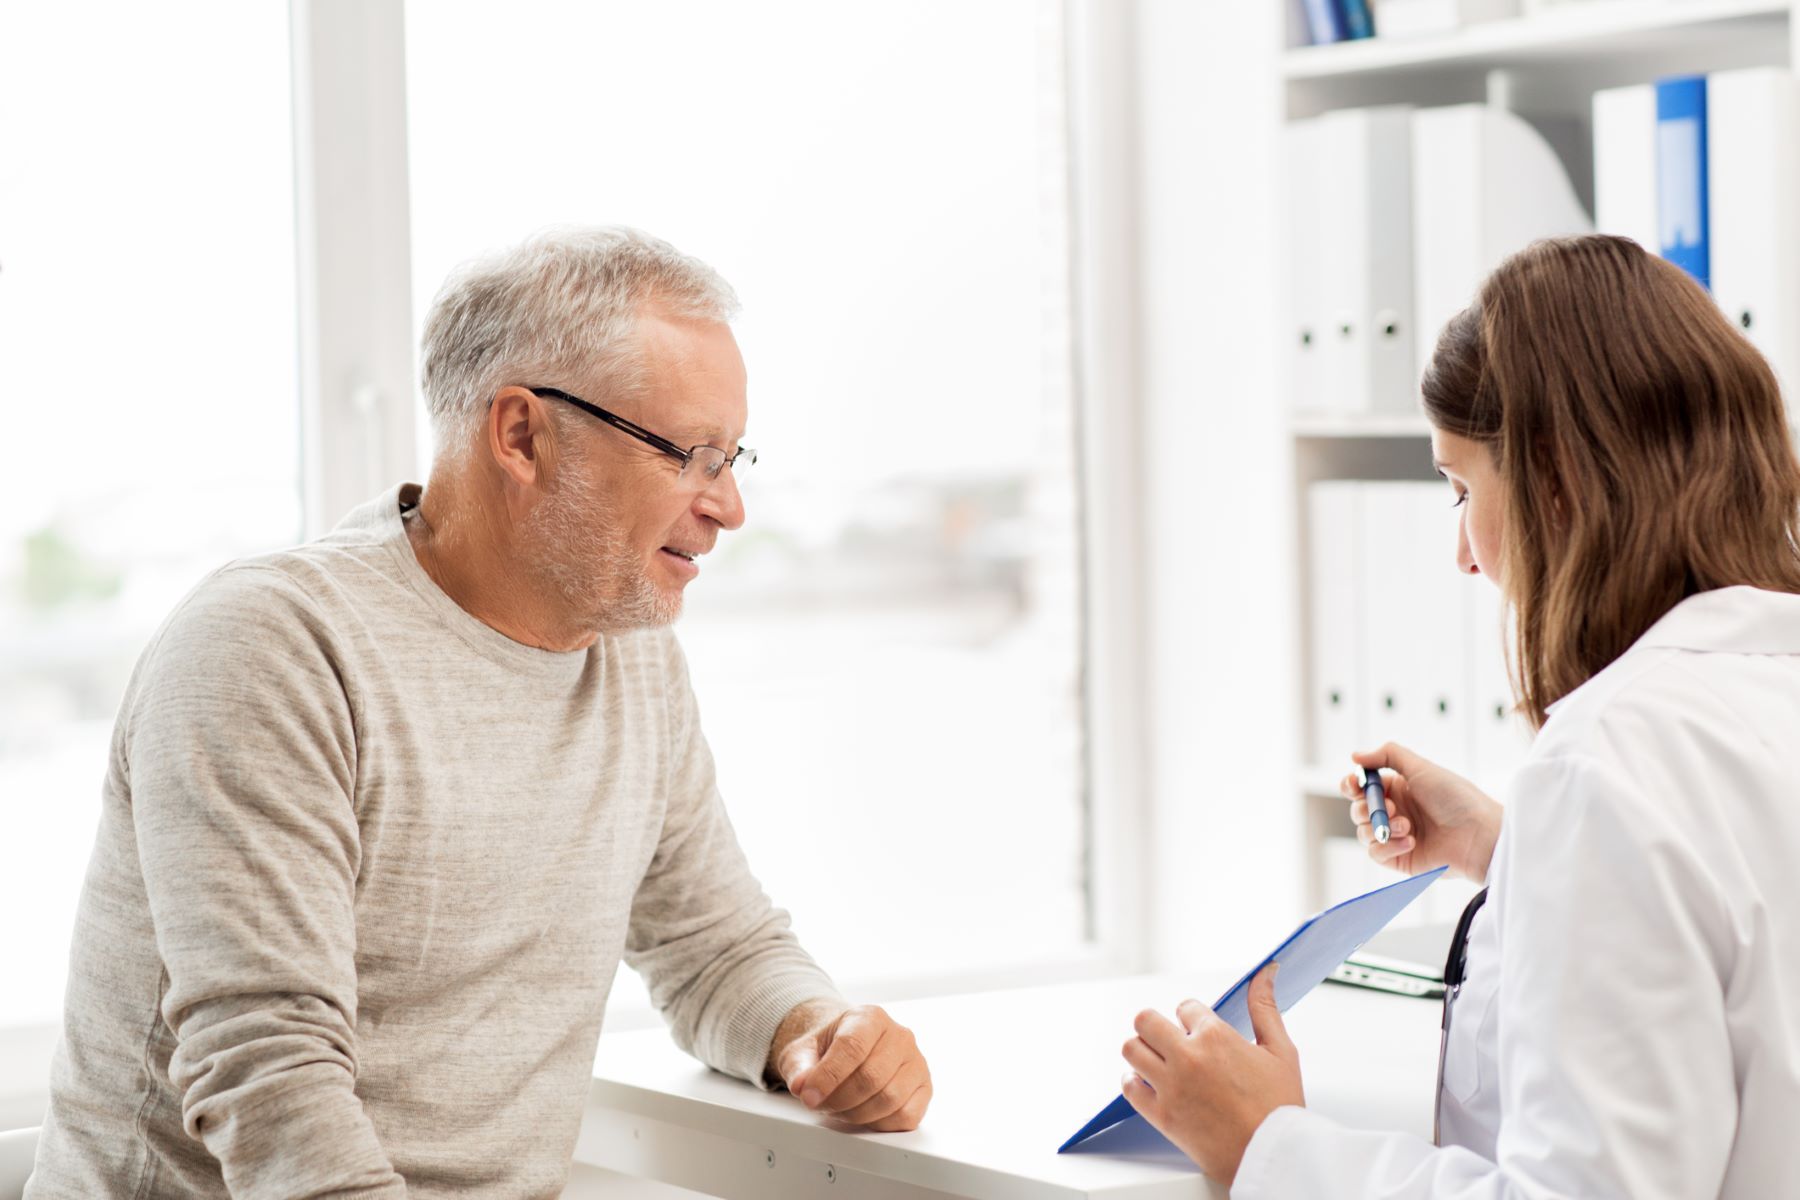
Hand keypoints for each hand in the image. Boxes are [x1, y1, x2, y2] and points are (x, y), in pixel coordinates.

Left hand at [770, 1002, 930, 1131]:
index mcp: (870, 1017)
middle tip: (820, 1104)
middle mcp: (899, 1036)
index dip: (827, 1077)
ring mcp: (916, 1062)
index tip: (807, 1096)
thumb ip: (799, 1066)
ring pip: (890, 1099)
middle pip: (871, 1077)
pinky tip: (863, 1114)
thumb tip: (801, 1085)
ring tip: (839, 1108)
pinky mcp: (924, 1087)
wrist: (848, 1048)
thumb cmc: (828, 1048)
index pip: (852, 1047)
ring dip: (856, 1114)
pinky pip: (906, 1115)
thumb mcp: (803, 1050)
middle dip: (839, 1099)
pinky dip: (879, 1123)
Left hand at [1120, 965, 1301, 1187]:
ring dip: (1143, 1051)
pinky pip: (1130, 1088)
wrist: (1273, 1156)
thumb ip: (1265, 1007)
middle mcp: (1188, 1057)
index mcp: (1216, 1037)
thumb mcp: (1280, 1050)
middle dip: (1157, 1026)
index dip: (1192, 1017)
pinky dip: (1135, 1082)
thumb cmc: (1280, 1107)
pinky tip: (1150, 1084)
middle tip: (1171, 1040)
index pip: (1185, 1007)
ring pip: (1132, 1049)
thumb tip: (1266, 971)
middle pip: (1146, 1021)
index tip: (1200, 1031)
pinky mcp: (1161, 1115)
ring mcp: (1171, 1087)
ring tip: (1159, 1060)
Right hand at [1341, 743, 1502, 880]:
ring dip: (1381, 827)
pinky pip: (1376, 853)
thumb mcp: (1421, 768)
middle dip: (1367, 808)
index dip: (1352, 785)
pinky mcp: (1400, 858)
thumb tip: (1355, 756)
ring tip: (1407, 826)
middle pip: (1358, 809)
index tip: (1355, 784)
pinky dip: (1388, 846)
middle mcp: (1394, 812)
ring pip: (1363, 832)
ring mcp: (1396, 836)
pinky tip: (1411, 842)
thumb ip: (1387, 755)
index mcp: (1397, 789)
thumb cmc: (1456, 798)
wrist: (1478, 834)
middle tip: (1389, 807)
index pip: (1361, 787)